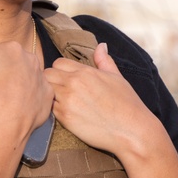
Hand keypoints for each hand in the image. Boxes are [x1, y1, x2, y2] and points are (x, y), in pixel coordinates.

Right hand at [0, 35, 52, 133]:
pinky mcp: (47, 94)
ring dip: (19, 84)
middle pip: (17, 63)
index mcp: (13, 48)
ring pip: (28, 78)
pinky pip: (38, 94)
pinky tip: (19, 104)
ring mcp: (41, 77)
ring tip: (7, 97)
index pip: (2, 51)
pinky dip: (30, 98)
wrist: (8, 115)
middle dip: (8, 72)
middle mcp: (31, 60)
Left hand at [45, 42, 156, 156]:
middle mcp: (73, 83)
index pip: (58, 63)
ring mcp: (67, 101)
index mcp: (85, 72)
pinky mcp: (65, 118)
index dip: (61, 70)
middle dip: (52, 81)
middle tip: (63, 91)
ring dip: (52, 96)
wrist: (131, 130)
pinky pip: (50, 109)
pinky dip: (56, 111)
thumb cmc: (127, 104)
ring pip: (46, 92)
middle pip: (47, 75)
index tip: (68, 79)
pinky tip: (69, 114)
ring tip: (65, 103)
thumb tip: (101, 46)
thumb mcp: (117, 77)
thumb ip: (104, 61)